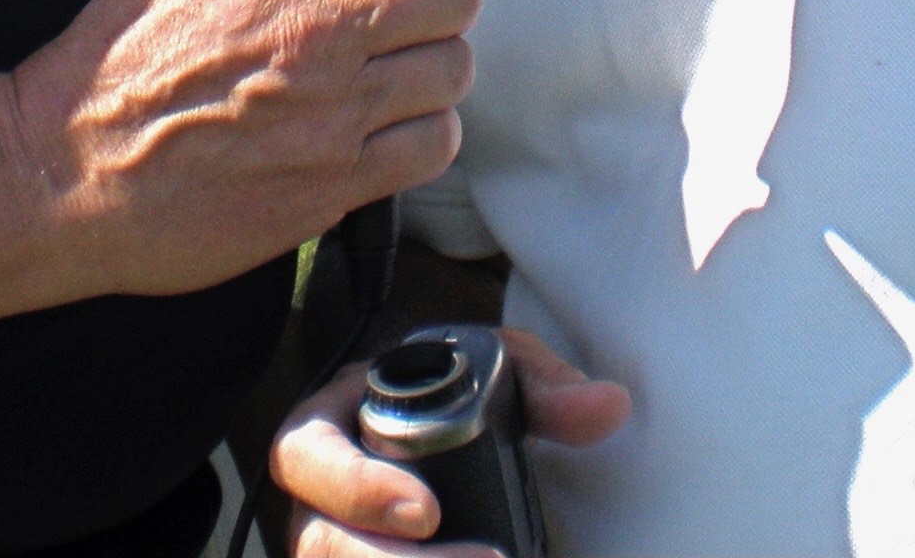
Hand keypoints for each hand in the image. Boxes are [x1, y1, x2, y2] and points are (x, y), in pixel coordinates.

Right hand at [0, 0, 480, 301]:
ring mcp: (330, 110)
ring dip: (430, 62)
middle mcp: (313, 28)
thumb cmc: (118, 59)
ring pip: (452, 66)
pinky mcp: (334, 182)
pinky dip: (422, 132)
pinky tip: (382, 124)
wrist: (69, 173)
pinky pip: (434, 144)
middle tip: (407, 2)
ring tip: (387, 68)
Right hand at [273, 332, 629, 552]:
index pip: (305, 456)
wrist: (437, 441)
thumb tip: (609, 408)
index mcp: (327, 428)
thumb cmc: (453, 399)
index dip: (357, 488)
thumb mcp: (493, 373)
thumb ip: (548, 387)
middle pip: (322, 546)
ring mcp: (332, 548)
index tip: (428, 511)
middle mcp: (316, 501)